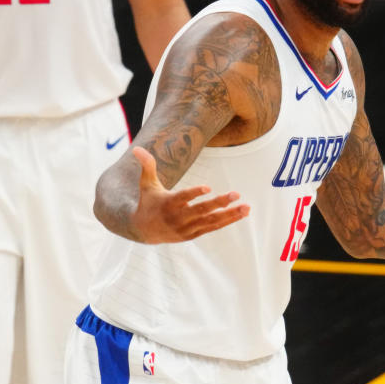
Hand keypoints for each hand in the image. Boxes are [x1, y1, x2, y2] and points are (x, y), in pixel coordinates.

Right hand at [130, 147, 248, 242]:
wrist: (143, 231)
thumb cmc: (148, 202)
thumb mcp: (146, 184)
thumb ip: (147, 166)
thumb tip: (137, 148)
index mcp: (168, 204)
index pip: (182, 198)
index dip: (194, 193)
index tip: (208, 187)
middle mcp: (178, 218)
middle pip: (201, 210)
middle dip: (219, 202)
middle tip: (236, 194)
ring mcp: (187, 228)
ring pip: (211, 221)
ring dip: (230, 214)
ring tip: (247, 207)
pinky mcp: (193, 234)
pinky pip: (213, 227)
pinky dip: (227, 221)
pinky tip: (242, 213)